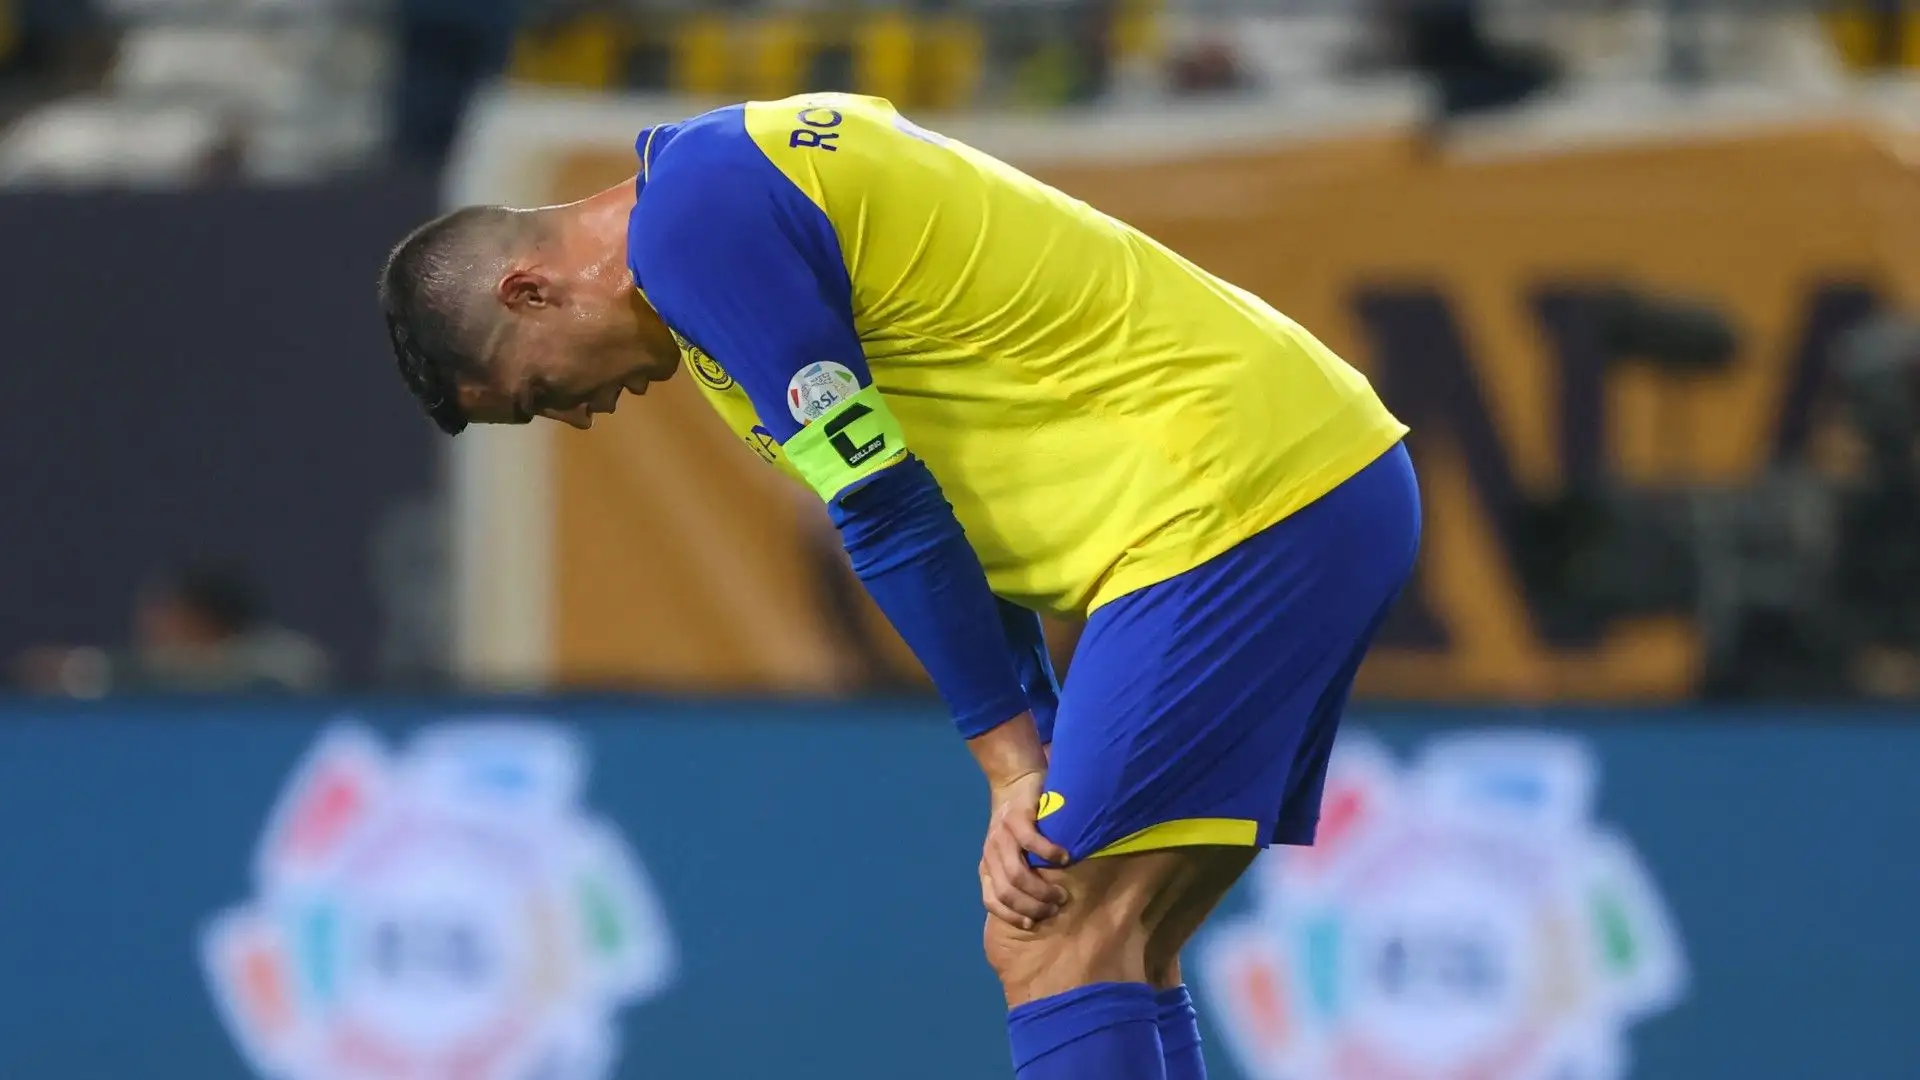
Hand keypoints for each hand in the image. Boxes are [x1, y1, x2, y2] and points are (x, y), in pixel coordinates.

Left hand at [978, 768, 1070, 930]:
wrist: (1016, 782)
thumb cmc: (1020, 825)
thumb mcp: (1012, 854)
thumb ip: (1015, 875)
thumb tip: (1035, 910)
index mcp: (987, 866)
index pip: (992, 900)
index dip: (1012, 915)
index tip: (1034, 924)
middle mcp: (990, 853)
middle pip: (1007, 891)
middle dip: (1032, 905)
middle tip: (1055, 907)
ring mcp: (1001, 835)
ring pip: (1017, 873)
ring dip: (1041, 888)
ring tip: (1061, 893)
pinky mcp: (1016, 817)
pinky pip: (1031, 842)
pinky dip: (1049, 854)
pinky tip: (1064, 859)